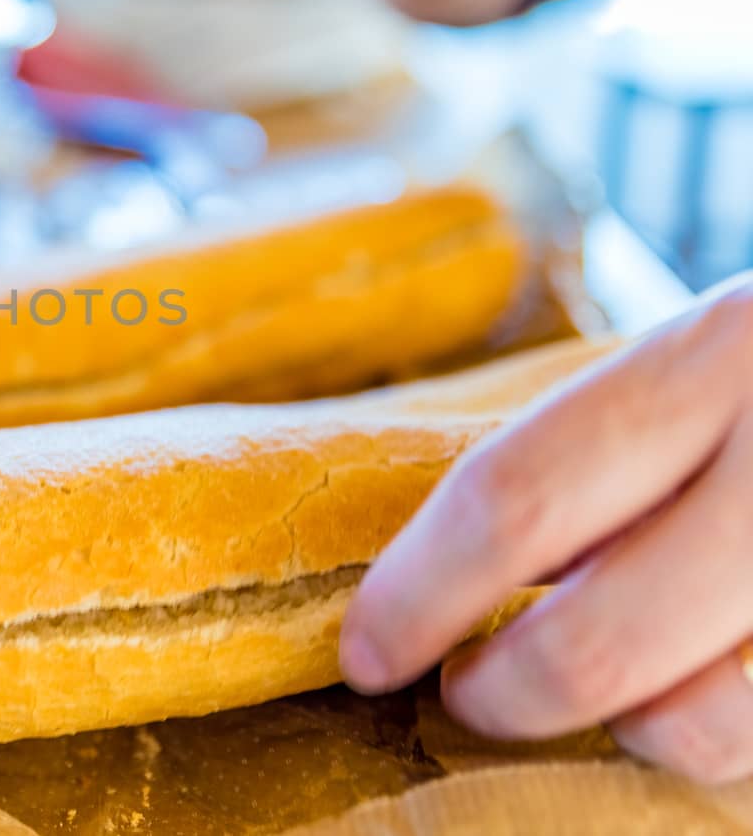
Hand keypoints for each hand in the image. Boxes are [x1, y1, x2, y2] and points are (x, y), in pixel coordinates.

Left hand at [340, 273, 752, 782]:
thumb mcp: (721, 349)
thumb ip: (622, 444)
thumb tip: (480, 565)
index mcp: (719, 355)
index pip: (517, 497)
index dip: (418, 591)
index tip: (365, 650)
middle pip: (597, 638)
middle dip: (502, 693)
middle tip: (463, 694)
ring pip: (705, 724)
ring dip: (624, 731)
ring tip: (594, 694)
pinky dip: (723, 733)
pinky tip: (705, 688)